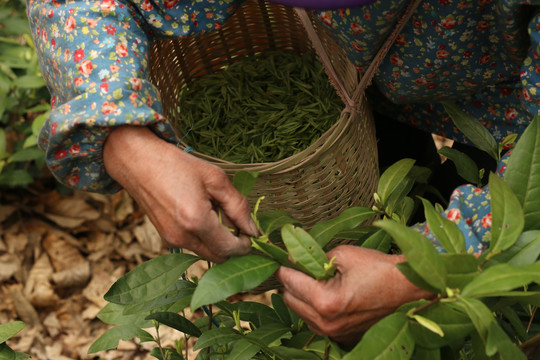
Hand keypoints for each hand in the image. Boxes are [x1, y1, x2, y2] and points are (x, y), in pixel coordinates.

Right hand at [103, 125, 257, 261]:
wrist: (137, 162)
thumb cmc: (176, 165)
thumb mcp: (216, 179)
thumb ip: (238, 206)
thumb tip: (253, 230)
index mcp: (197, 221)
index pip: (230, 250)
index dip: (246, 245)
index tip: (251, 231)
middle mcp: (183, 237)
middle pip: (219, 257)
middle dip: (233, 245)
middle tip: (236, 220)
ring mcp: (172, 240)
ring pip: (207, 253)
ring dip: (218, 240)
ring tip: (215, 211)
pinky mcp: (166, 238)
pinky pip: (194, 245)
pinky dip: (204, 236)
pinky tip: (201, 213)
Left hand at [275, 245, 433, 343]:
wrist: (406, 287)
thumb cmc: (377, 268)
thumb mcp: (341, 254)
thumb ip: (312, 258)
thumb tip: (292, 260)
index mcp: (325, 301)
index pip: (289, 282)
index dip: (283, 266)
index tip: (281, 257)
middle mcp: (326, 322)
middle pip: (289, 299)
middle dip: (291, 282)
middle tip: (301, 266)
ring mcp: (333, 333)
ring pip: (299, 313)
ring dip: (301, 296)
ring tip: (317, 280)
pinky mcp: (341, 336)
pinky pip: (313, 322)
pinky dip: (312, 308)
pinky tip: (325, 293)